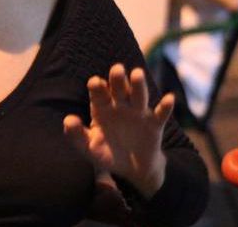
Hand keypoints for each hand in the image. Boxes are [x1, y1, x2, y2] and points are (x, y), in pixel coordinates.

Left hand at [63, 64, 173, 197]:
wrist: (132, 170)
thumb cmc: (107, 154)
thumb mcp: (89, 148)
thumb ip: (76, 135)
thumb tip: (68, 120)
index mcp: (102, 109)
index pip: (99, 94)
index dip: (97, 88)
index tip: (96, 82)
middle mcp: (120, 106)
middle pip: (119, 89)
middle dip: (117, 79)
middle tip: (117, 69)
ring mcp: (138, 113)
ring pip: (138, 96)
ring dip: (138, 85)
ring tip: (137, 73)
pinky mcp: (154, 124)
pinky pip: (160, 114)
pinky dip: (165, 107)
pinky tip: (169, 98)